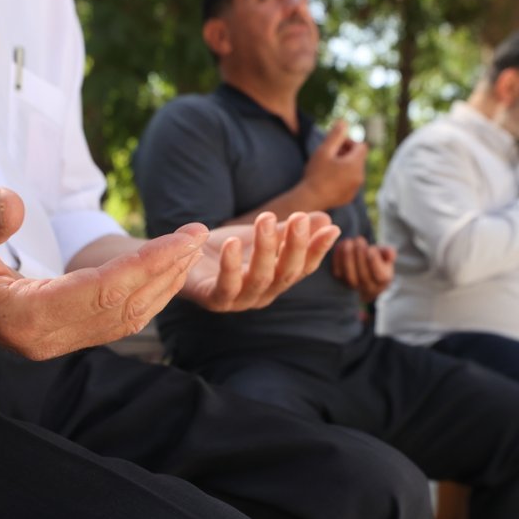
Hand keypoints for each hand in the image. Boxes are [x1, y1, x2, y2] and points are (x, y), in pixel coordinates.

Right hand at [0, 189, 207, 359]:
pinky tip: (164, 268)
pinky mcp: (59, 334)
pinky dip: (146, 293)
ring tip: (191, 246)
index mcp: (21, 318)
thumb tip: (9, 203)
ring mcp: (53, 341)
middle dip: (167, 271)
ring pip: (125, 317)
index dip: (148, 264)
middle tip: (200, 233)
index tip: (184, 237)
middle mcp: (43, 339)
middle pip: (124, 308)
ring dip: (162, 283)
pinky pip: (115, 319)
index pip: (103, 291)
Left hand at [180, 210, 340, 311]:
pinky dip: (230, 266)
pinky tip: (232, 242)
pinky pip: (225, 286)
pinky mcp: (213, 300)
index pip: (304, 267)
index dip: (318, 250)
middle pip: (286, 273)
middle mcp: (263, 294)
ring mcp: (239, 300)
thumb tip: (325, 219)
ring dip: (265, 249)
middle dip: (295, 246)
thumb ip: (289, 230)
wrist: (187, 257)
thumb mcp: (262, 236)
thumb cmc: (228, 249)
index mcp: (277, 280)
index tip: (332, 229)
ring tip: (265, 219)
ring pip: (259, 278)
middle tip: (299, 218)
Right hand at [301, 120, 366, 209]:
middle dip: (346, 153)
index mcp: (355, 165)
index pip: (361, 146)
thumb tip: (344, 122)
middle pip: (358, 158)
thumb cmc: (316, 174)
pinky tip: (328, 179)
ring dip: (344, 165)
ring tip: (327, 167)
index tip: (335, 146)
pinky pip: (351, 181)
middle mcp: (360, 177)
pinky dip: (343, 177)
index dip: (349, 142)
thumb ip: (335, 135)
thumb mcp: (324, 151)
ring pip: (354, 170)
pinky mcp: (350, 196)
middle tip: (329, 155)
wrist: (310, 199)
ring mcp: (356, 188)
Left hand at [331, 236, 395, 302]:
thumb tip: (390, 252)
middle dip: (360, 256)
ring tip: (349, 241)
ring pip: (349, 276)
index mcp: (382, 281)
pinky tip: (340, 245)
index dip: (374, 262)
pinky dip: (337, 258)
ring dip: (347, 257)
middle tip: (359, 240)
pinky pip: (338, 273)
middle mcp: (368, 288)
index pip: (380, 276)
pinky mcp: (340, 281)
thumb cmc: (377, 259)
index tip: (371, 248)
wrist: (364, 269)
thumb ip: (388, 253)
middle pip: (363, 276)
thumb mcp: (385, 255)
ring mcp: (353, 287)